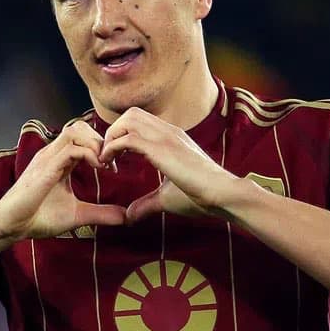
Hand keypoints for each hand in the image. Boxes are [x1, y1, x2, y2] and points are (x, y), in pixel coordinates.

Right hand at [0, 121, 126, 247]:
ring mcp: (47, 158)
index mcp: (58, 160)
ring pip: (74, 130)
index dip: (101, 145)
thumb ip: (101, 213)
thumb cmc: (38, 218)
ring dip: (95, 143)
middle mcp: (52, 154)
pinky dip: (89, 154)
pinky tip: (98, 168)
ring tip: (105, 164)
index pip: (82, 136)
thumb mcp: (77, 215)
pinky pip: (70, 148)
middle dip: (100, 140)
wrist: (11, 226)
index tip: (113, 166)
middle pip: (79, 126)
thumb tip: (125, 218)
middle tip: (112, 162)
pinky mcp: (44, 168)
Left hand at [97, 107, 237, 223]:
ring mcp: (165, 137)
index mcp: (172, 137)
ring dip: (111, 137)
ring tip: (107, 159)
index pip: (140, 121)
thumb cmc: (201, 196)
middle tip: (108, 157)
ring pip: (127, 120)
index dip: (122, 135)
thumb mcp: (167, 198)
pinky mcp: (161, 149)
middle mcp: (168, 131)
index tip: (115, 160)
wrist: (222, 194)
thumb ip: (146, 204)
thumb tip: (129, 216)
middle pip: (131, 114)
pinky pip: (127, 138)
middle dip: (114, 132)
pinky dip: (112, 148)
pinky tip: (109, 165)